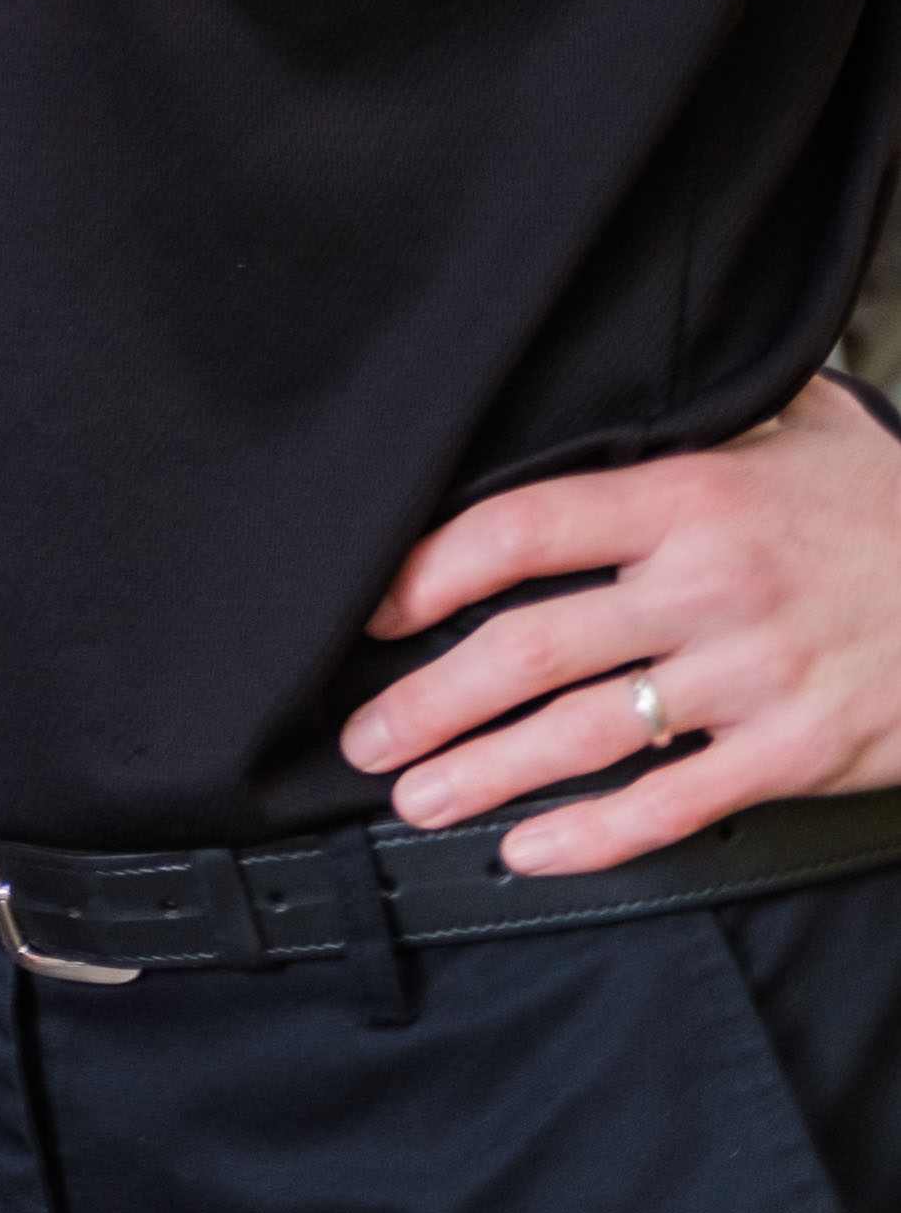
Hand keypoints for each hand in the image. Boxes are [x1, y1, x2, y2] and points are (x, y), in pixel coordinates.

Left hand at [349, 377, 900, 874]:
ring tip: (414, 796)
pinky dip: (592, 835)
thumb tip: (600, 364)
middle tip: (363, 736)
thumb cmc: (884, 508)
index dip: (429, 572)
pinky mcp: (801, 753)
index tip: (372, 609)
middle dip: (431, 701)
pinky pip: (675, 803)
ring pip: (586, 733)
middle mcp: (710, 589)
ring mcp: (755, 678)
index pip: (522, 528)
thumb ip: (691, 410)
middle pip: (531, 648)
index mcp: (690, 499)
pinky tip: (527, 848)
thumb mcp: (796, 428)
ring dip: (486, 771)